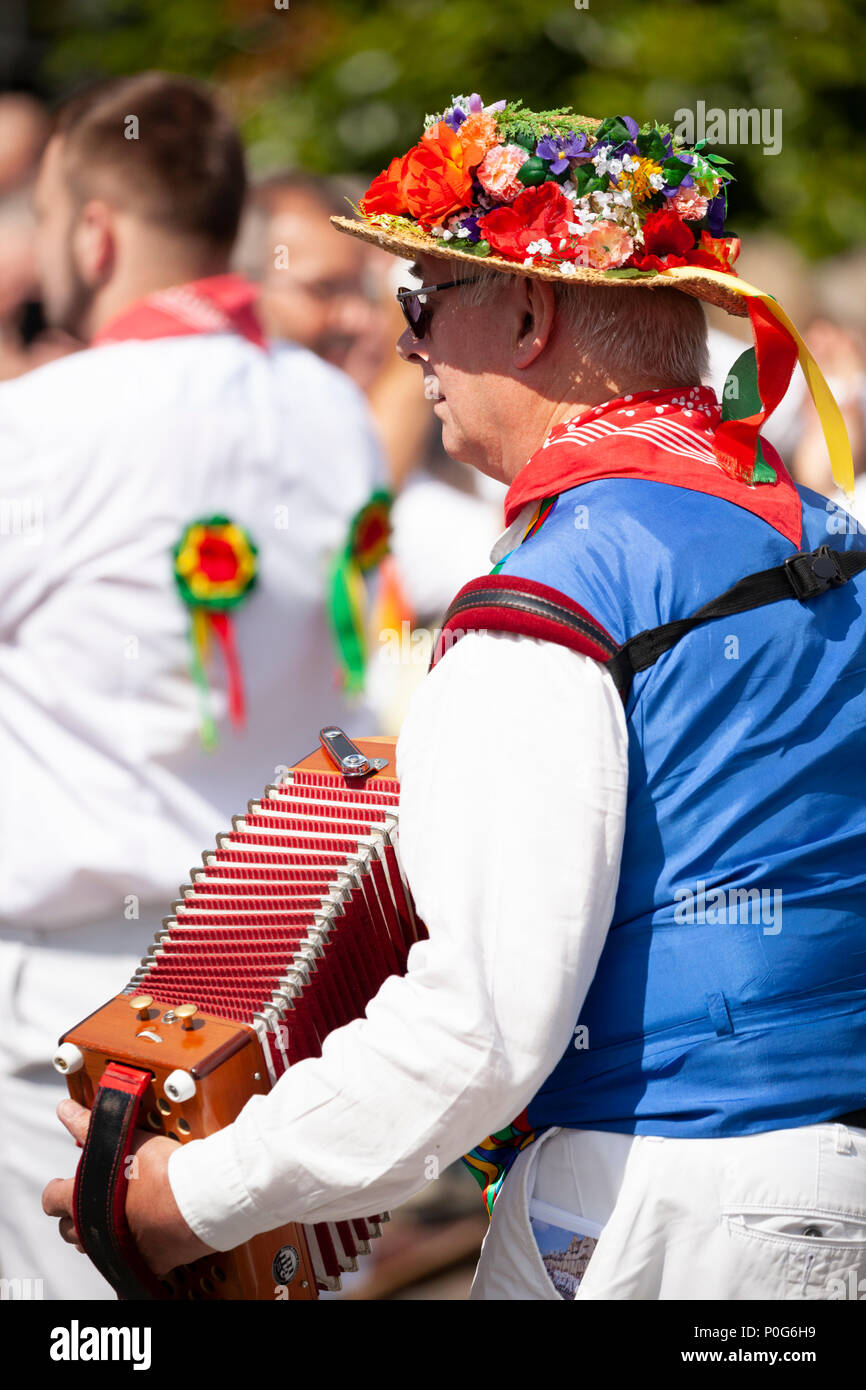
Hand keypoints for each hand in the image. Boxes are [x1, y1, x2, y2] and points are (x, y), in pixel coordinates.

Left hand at [42, 1099, 214, 1276]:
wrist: (198, 1196)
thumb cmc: (161, 1167)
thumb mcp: (123, 1139)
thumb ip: (89, 1125)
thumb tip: (64, 1109)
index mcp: (82, 1199)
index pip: (52, 1200)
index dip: (56, 1191)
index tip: (63, 1185)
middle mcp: (94, 1230)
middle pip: (69, 1230)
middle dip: (75, 1215)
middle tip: (91, 1200)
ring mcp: (118, 1251)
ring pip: (93, 1249)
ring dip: (98, 1234)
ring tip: (116, 1216)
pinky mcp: (145, 1263)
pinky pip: (130, 1263)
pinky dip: (133, 1251)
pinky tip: (144, 1237)